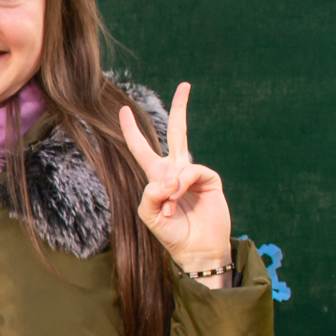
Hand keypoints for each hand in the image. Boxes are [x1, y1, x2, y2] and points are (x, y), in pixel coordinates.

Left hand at [118, 83, 232, 285]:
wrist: (196, 250)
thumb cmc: (170, 233)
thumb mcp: (148, 213)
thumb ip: (149, 192)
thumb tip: (168, 177)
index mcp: (157, 176)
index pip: (142, 148)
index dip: (132, 130)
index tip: (125, 110)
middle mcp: (176, 170)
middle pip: (177, 132)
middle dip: (181, 108)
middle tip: (185, 85)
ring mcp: (194, 174)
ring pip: (180, 161)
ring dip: (171, 186)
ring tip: (169, 204)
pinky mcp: (210, 179)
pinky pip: (191, 172)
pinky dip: (182, 184)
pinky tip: (178, 198)